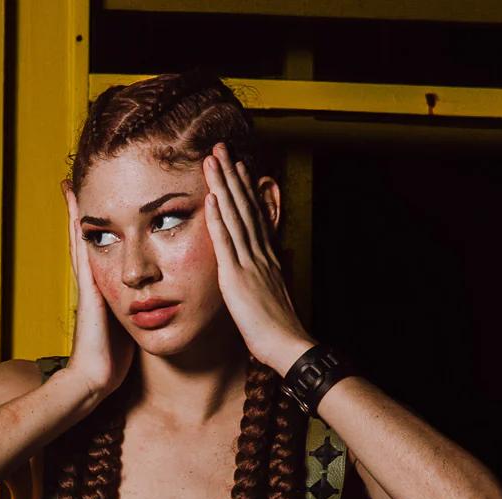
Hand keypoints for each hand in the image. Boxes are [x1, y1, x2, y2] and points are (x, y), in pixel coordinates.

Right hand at [62, 181, 135, 401]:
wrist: (94, 379)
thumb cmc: (113, 362)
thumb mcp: (129, 331)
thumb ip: (136, 315)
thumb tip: (152, 306)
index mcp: (105, 291)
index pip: (104, 253)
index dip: (103, 231)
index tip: (103, 206)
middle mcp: (93, 283)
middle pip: (88, 240)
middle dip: (83, 214)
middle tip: (75, 183)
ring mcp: (87, 284)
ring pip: (81, 239)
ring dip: (76, 212)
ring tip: (70, 184)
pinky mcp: (87, 287)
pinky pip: (82, 249)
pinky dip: (76, 226)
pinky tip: (75, 206)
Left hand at [202, 143, 313, 374]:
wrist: (289, 346)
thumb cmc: (280, 334)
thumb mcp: (272, 302)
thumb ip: (263, 286)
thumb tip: (261, 282)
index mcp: (267, 261)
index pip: (254, 217)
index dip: (245, 191)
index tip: (238, 169)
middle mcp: (260, 255)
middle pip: (244, 208)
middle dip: (232, 177)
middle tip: (221, 149)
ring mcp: (250, 264)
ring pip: (235, 216)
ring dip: (223, 186)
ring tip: (213, 160)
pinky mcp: (237, 278)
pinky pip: (226, 242)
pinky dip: (218, 218)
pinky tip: (212, 197)